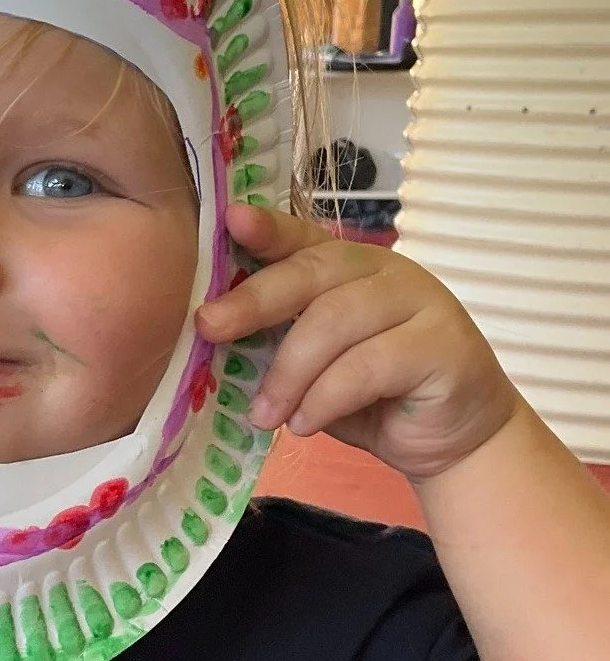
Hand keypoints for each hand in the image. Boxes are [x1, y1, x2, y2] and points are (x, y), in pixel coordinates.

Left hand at [195, 203, 522, 480]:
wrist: (452, 440)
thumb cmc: (371, 397)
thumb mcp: (314, 363)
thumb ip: (276, 337)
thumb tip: (210, 330)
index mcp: (349, 265)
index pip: (303, 238)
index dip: (267, 229)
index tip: (230, 219)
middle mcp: (387, 270)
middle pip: (313, 272)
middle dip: (254, 300)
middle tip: (209, 328)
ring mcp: (422, 302)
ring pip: (336, 321)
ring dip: (289, 372)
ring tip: (264, 414)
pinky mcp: (444, 346)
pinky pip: (370, 365)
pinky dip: (326, 397)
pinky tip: (304, 424)